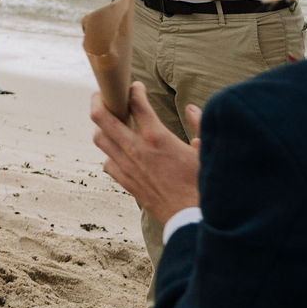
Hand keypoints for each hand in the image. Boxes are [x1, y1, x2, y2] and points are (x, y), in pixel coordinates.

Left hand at [90, 82, 200, 222]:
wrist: (193, 220)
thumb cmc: (204, 186)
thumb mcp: (206, 153)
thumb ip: (199, 126)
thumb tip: (191, 109)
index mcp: (157, 138)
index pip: (135, 103)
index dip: (133, 90)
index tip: (135, 87)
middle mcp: (137, 149)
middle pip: (102, 117)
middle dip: (99, 100)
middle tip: (103, 94)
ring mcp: (128, 167)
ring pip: (99, 139)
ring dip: (101, 127)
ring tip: (109, 122)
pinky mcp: (126, 183)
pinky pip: (107, 163)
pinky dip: (109, 153)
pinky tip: (118, 151)